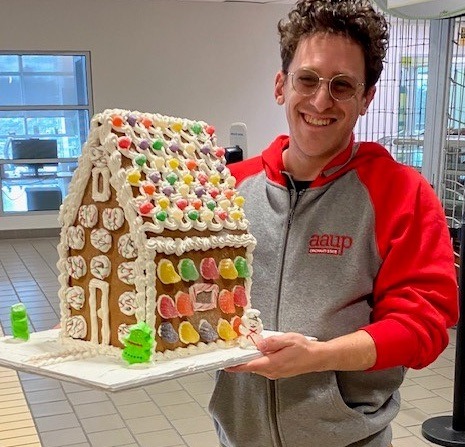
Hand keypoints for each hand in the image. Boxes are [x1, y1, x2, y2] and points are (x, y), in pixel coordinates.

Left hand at [225, 330, 375, 378]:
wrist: (317, 358)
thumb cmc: (304, 348)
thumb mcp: (288, 339)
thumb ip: (273, 342)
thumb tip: (259, 344)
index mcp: (272, 364)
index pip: (249, 366)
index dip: (235, 366)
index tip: (224, 364)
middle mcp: (271, 371)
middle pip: (250, 367)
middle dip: (239, 360)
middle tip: (229, 350)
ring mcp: (274, 373)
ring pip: (256, 366)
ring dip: (248, 359)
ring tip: (240, 349)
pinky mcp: (277, 371)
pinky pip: (262, 366)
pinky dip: (256, 360)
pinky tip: (256, 351)